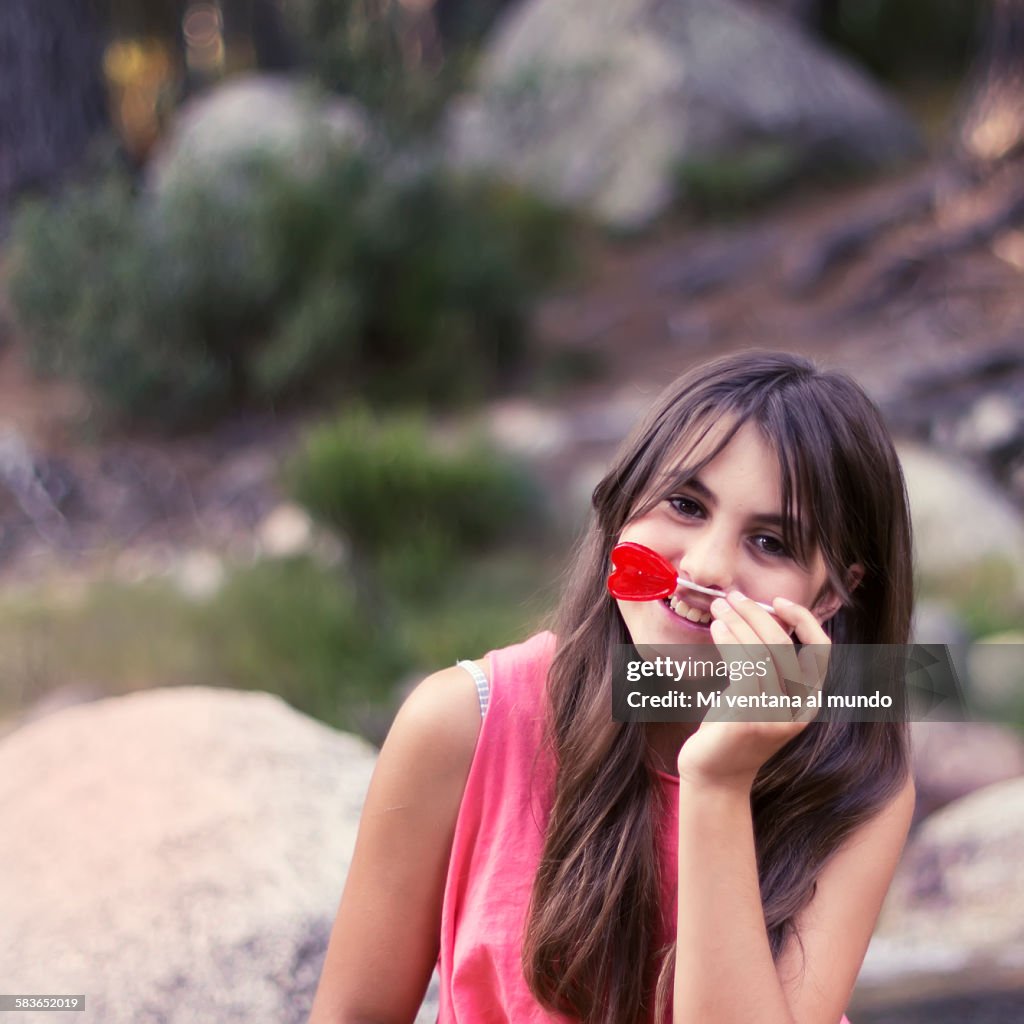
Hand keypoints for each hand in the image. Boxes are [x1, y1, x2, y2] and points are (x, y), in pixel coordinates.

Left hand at [676, 591, 829, 791]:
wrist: (715, 776)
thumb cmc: (732, 730)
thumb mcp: (759, 696)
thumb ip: (768, 667)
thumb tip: (756, 615)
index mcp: (809, 701)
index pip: (822, 651)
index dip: (804, 620)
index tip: (778, 601)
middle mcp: (800, 709)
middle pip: (786, 646)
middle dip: (758, 614)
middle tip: (733, 597)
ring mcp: (777, 716)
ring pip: (762, 653)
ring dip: (739, 623)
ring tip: (719, 608)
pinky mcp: (751, 719)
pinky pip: (744, 667)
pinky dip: (730, 642)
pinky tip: (717, 630)